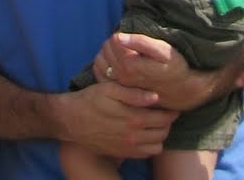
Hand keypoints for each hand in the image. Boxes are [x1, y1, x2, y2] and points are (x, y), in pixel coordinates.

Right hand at [57, 80, 174, 160]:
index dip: (171, 111)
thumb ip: (133, 94)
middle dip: (168, 122)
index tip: (172, 104)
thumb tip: (155, 97)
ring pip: (157, 146)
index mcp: (132, 118)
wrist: (71, 120)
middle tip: (166, 111)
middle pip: (163, 133)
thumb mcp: (109, 89)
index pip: (163, 118)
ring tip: (156, 122)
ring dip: (161, 135)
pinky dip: (151, 145)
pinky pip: (146, 154)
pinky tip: (145, 133)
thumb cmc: (90, 100)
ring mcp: (127, 147)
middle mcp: (133, 137)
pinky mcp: (122, 153)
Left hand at [95, 32, 223, 112]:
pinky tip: (112, 61)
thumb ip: (141, 42)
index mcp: (131, 66)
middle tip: (121, 40)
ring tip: (117, 49)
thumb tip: (120, 36)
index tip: (125, 34)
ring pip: (102, 63)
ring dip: (106, 52)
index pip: (112, 43)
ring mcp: (121, 85)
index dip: (116, 35)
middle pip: (106, 52)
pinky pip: (102, 74)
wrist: (181, 91)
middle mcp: (123, 77)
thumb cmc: (174, 67)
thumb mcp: (163, 51)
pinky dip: (102, 64)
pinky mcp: (121, 90)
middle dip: (110, 42)